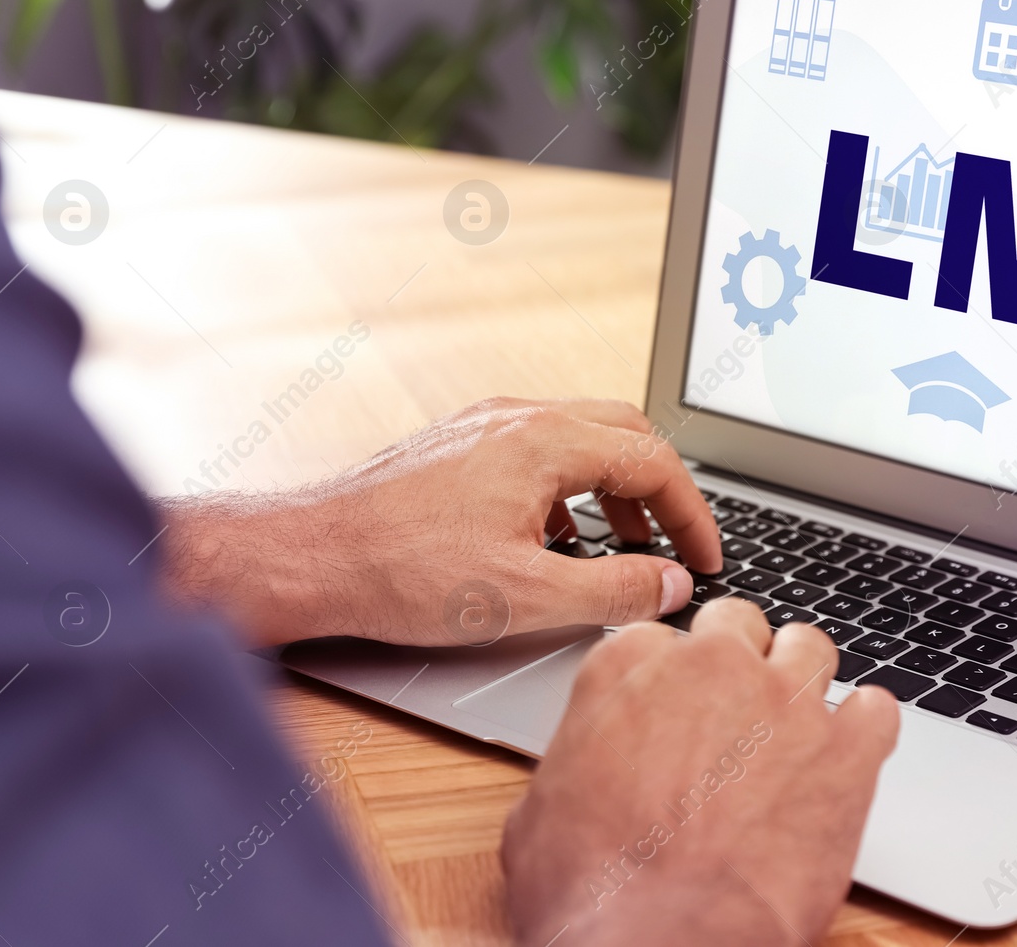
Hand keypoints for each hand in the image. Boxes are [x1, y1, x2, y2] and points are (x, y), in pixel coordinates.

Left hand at [156, 397, 721, 645]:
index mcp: (544, 442)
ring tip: (625, 546)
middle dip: (662, 489)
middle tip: (678, 544)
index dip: (693, 513)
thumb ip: (613, 590)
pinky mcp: (459, 445)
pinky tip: (555, 540)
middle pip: (624, 432)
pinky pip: (538, 451)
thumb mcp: (526, 597)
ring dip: (616, 488)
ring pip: (579, 438)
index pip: (654, 459)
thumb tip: (670, 585)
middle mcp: (516, 417)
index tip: (706, 558)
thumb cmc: (403, 573)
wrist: (311, 556)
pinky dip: (570, 489)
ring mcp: (484, 425)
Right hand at [502, 598, 899, 946]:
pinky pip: (877, 710)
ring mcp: (784, 702)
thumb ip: (579, 759)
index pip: (661, 637)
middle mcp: (710, 667)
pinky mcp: (845, 753)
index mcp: (629, 669)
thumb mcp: (541, 810)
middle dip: (738, 660)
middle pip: (738, 624)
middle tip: (735, 713)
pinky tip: (847, 761)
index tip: (678, 706)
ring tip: (795, 730)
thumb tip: (587, 776)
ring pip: (810, 649)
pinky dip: (866, 730)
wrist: (655, 943)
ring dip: (802, 682)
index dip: (673, 676)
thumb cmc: (589, 892)